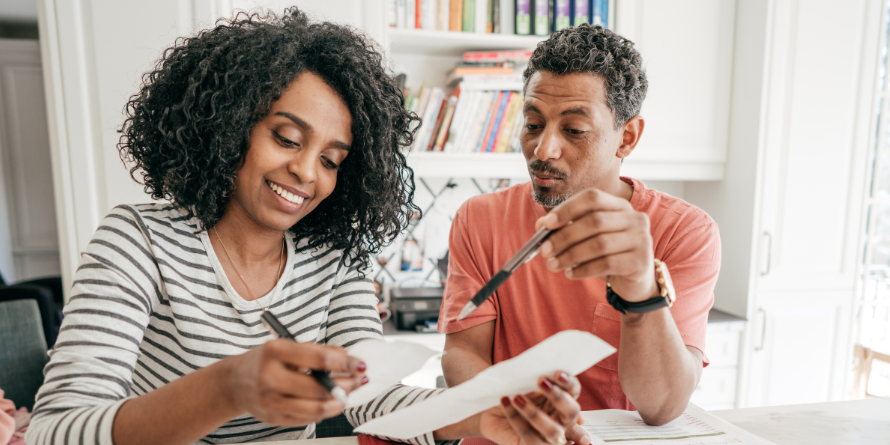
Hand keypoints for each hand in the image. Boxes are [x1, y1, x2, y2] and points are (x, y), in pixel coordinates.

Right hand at [223, 339, 366, 425]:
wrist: (234, 382)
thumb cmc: (265, 361)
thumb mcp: (286, 346)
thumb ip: (316, 351)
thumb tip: (347, 357)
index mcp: (275, 352)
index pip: (318, 359)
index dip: (344, 363)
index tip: (360, 364)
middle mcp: (270, 377)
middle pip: (320, 387)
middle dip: (347, 384)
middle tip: (359, 379)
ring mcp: (271, 401)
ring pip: (316, 408)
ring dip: (339, 402)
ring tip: (348, 393)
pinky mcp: (274, 418)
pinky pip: (308, 419)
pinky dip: (325, 410)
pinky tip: (331, 402)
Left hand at [479, 371, 590, 444]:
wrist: (490, 410)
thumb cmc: (511, 393)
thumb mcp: (523, 383)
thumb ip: (536, 379)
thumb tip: (544, 374)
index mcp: (562, 400)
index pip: (573, 390)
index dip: (568, 382)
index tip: (557, 373)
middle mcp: (561, 420)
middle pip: (571, 412)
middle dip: (558, 397)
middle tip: (541, 381)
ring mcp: (549, 437)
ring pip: (553, 430)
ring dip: (534, 412)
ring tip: (516, 397)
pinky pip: (528, 435)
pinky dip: (516, 418)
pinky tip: (505, 401)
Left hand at [536, 188, 656, 302]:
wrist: (635, 282)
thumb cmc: (607, 255)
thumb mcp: (586, 239)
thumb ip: (566, 228)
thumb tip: (541, 225)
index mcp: (620, 205)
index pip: (592, 198)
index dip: (567, 209)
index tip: (545, 224)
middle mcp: (635, 218)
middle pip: (595, 221)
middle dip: (564, 236)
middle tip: (544, 250)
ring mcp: (642, 239)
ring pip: (600, 244)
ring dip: (571, 255)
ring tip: (553, 265)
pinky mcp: (641, 262)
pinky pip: (607, 264)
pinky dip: (583, 269)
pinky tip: (570, 274)